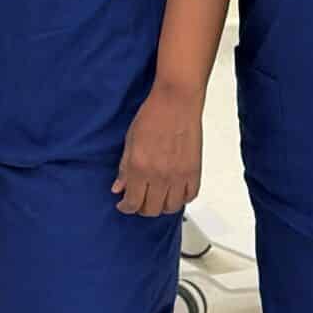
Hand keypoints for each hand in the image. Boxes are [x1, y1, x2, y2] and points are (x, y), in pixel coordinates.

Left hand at [113, 84, 202, 216]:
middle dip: (142, 208)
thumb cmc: (152, 116)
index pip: (133, 202)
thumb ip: (124, 168)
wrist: (176, 102)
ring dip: (161, 206)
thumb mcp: (130, 142)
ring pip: (171, 207)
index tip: (124, 204)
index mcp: (141, 168)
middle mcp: (161, 176)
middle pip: (152, 209)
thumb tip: (118, 188)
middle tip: (138, 200)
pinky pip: (190, 196)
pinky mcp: (194, 171)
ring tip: (156, 197)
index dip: (126, 207)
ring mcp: (179, 176)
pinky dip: (181, 198)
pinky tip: (173, 191)